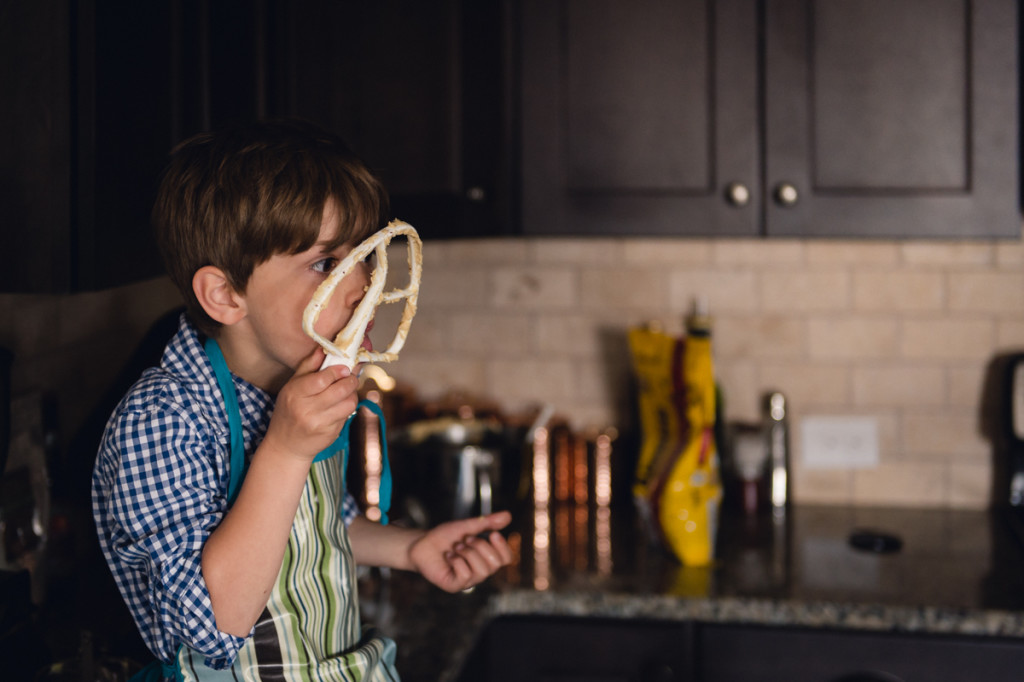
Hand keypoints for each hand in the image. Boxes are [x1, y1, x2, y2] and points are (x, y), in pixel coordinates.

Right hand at [261, 347, 358, 462]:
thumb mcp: (291, 386)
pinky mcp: (330, 434)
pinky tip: (339, 407)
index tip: (344, 367)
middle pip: (340, 390)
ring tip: (346, 391)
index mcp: (295, 394)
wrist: (286, 446)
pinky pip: (347, 416)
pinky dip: (347, 408)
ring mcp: (319, 424)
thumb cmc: (288, 411)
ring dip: (352, 395)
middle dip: (351, 380)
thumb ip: (308, 366)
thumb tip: (323, 348)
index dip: (337, 371)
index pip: (322, 379)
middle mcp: (306, 410)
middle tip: (351, 377)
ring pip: (348, 403)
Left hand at [408, 511, 513, 592]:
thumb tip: (508, 515)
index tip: (492, 534)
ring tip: (456, 548)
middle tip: (466, 539)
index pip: (506, 559)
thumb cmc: (445, 537)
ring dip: (467, 553)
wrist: (421, 543)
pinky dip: (456, 561)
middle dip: (480, 546)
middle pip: (495, 564)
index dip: (503, 547)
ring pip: (482, 570)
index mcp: (485, 558)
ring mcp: (467, 580)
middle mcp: (479, 571)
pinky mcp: (454, 585)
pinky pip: (465, 575)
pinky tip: (449, 557)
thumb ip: (487, 522)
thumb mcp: (467, 526)